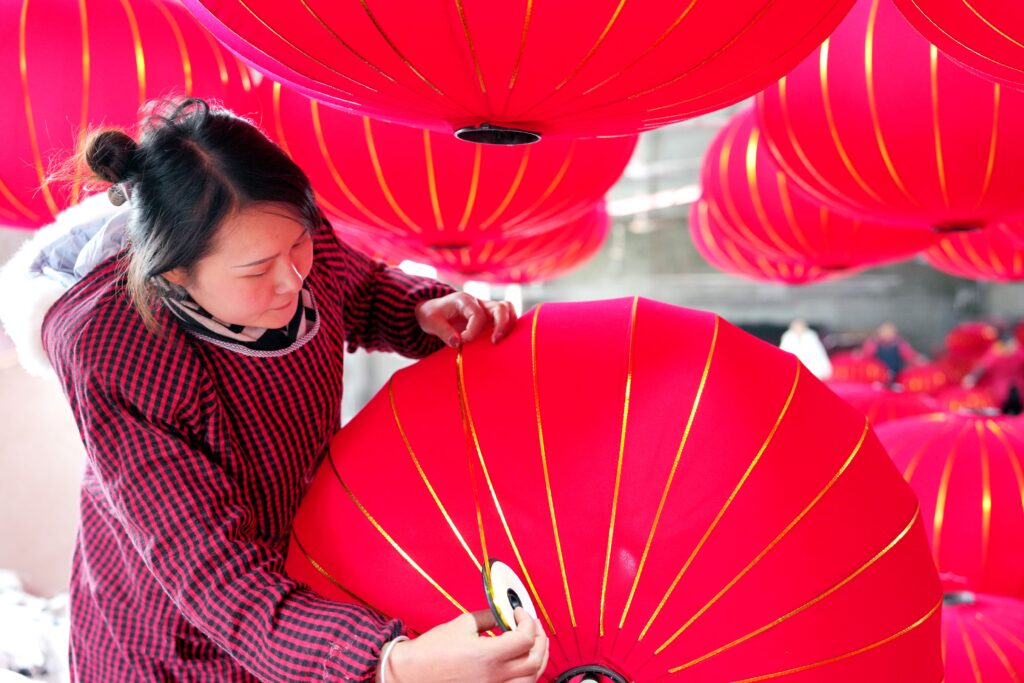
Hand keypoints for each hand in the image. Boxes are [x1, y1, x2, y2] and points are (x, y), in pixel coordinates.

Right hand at [385, 608, 547, 682]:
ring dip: (538, 658)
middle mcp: (493, 676)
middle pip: (535, 661)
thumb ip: (488, 617)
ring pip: (531, 679)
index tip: (519, 613)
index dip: (528, 621)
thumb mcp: (462, 624)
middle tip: (533, 625)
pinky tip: (522, 662)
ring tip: (534, 643)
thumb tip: (504, 614)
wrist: (411, 673)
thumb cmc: (432, 650)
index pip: (525, 639)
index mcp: (487, 655)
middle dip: (540, 639)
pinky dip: (526, 674)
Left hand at [416, 292, 517, 348]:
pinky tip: (502, 341)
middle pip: (500, 307)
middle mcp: (478, 302)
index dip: (474, 330)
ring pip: (507, 309)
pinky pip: (506, 317)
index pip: (477, 314)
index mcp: (464, 300)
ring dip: (509, 324)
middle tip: (494, 342)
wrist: (433, 310)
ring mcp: (486, 309)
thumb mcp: (431, 322)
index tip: (464, 342)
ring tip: (501, 341)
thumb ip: (443, 332)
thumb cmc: (432, 315)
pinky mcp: (489, 317)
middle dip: (501, 325)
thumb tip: (457, 343)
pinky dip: (508, 327)